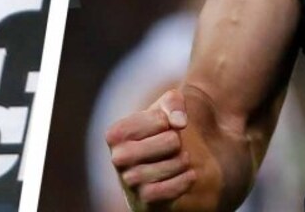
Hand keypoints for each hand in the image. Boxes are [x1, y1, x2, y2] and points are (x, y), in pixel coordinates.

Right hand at [106, 89, 195, 208]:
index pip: (161, 119)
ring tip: (180, 159)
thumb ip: (172, 103)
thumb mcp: (164, 110)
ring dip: (183, 161)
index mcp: (115, 134)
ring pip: (174, 164)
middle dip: (177, 141)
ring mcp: (130, 181)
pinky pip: (172, 189)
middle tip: (171, 145)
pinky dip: (185, 180)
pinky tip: (189, 174)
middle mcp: (117, 158)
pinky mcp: (144, 200)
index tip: (161, 127)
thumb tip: (179, 122)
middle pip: (171, 141)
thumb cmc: (158, 135)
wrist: (158, 171)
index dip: (168, 121)